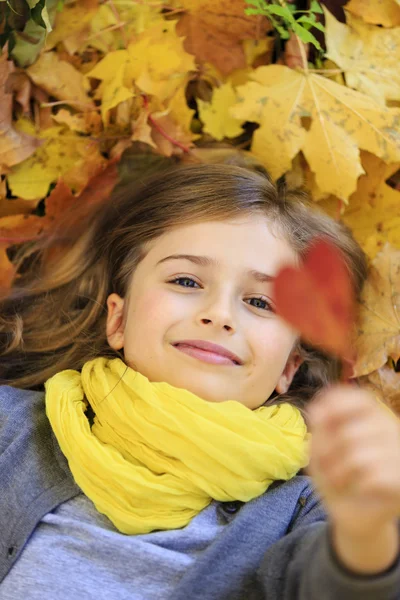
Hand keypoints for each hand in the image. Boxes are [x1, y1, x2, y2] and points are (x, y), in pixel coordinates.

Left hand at [306, 383, 399, 536]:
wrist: (353, 514)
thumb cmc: (337, 475)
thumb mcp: (320, 448)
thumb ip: (320, 427)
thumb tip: (317, 410)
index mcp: (373, 416)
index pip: (360, 398)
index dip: (335, 405)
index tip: (316, 418)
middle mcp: (391, 429)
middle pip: (350, 433)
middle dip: (327, 452)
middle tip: (324, 464)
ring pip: (359, 457)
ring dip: (338, 472)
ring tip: (336, 479)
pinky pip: (373, 477)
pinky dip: (356, 485)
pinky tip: (358, 488)